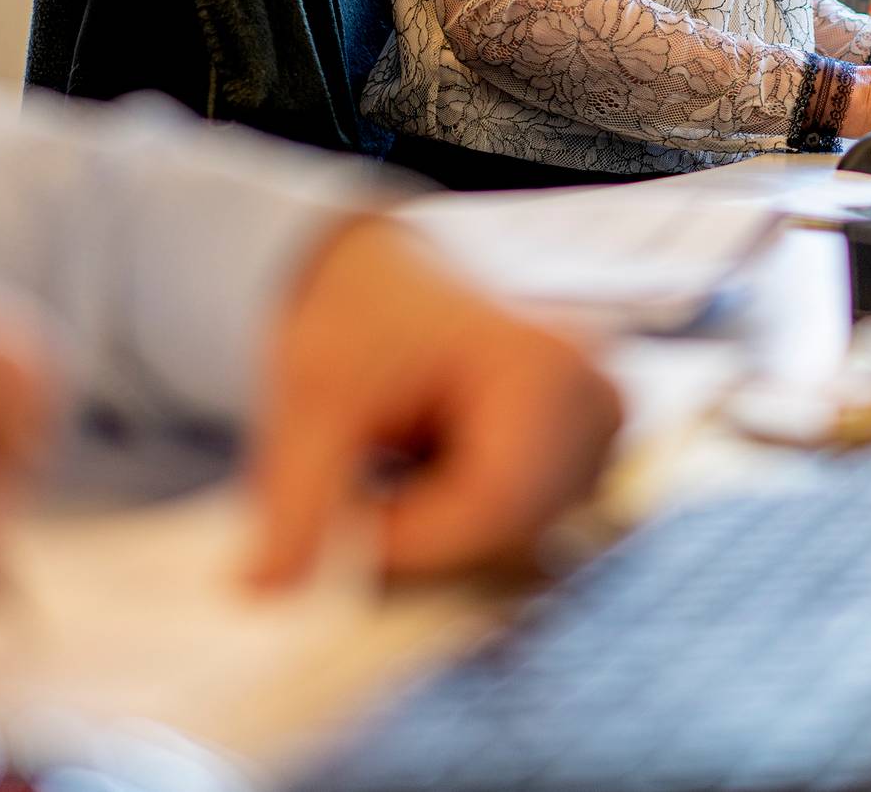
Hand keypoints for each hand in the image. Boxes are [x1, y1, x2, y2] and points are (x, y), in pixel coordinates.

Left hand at [245, 219, 621, 586]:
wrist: (385, 278)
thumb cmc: (359, 323)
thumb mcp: (314, 405)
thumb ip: (298, 502)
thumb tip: (269, 591)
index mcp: (540, 366)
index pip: (496, 502)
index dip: (417, 542)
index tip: (352, 534)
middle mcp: (592, 394)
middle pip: (518, 525)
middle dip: (433, 538)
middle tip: (367, 502)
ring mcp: (602, 421)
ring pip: (529, 533)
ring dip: (456, 530)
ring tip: (402, 469)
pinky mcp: (593, 443)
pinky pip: (538, 518)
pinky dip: (479, 517)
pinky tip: (439, 471)